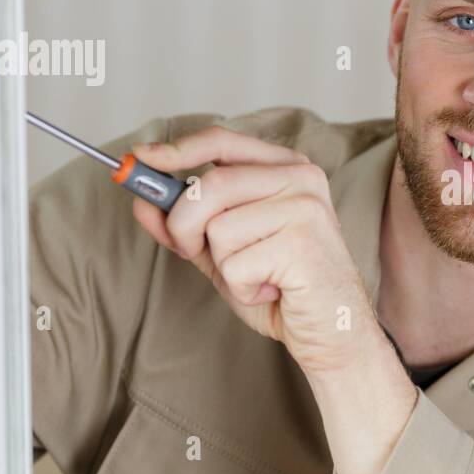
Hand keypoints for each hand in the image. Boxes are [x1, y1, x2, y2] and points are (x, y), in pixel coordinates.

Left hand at [128, 126, 378, 378]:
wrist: (332, 331)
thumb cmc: (283, 288)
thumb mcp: (224, 251)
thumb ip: (186, 224)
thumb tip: (142, 201)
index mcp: (286, 168)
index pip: (222, 141)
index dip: (176, 150)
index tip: (141, 160)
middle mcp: (301, 178)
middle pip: (208, 186)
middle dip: (184, 228)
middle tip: (200, 252)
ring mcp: (305, 208)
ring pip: (218, 228)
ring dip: (223, 265)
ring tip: (258, 274)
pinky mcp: (302, 243)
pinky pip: (235, 264)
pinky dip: (242, 288)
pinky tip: (272, 290)